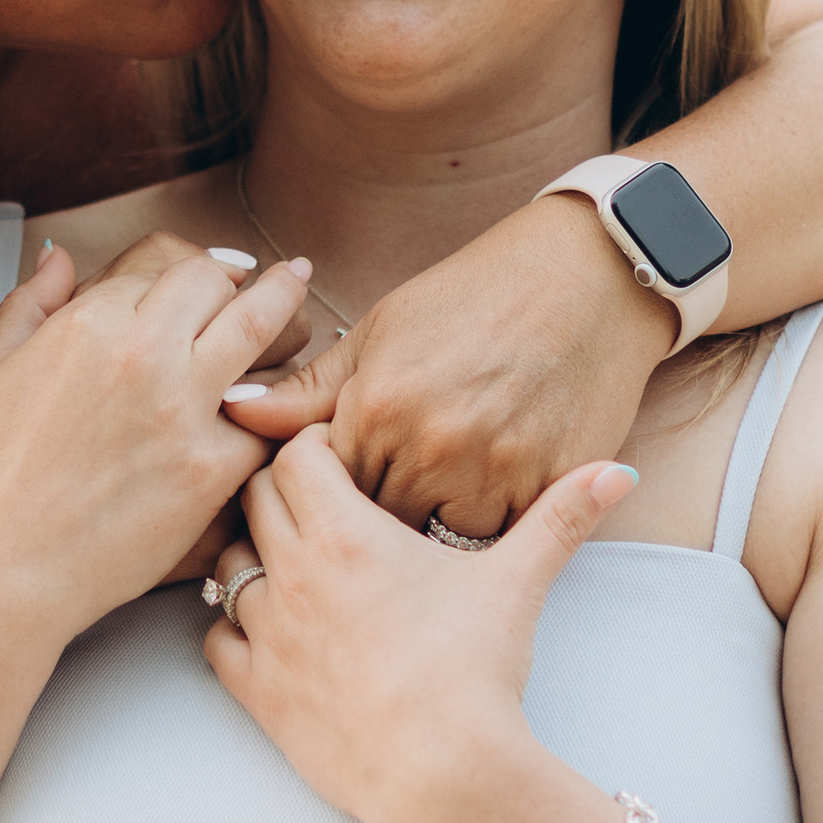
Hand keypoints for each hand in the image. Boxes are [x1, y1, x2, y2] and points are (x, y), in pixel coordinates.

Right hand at [0, 238, 311, 643]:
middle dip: (248, 280)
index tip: (216, 277)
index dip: (194, 274)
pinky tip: (290, 397)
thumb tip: (61, 259)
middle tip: (283, 276)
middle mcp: (140, 353)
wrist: (7, 564)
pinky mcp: (211, 466)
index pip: (167, 269)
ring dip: (288, 308)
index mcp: (88, 321)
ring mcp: (181, 408)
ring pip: (259, 330)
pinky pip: (267, 418)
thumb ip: (30, 301)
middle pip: (219, 285)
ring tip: (305, 293)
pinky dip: (277, 407)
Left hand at [203, 429, 636, 822]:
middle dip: (281, 494)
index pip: (294, 455)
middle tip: (320, 510)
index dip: (315, 450)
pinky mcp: (257, 693)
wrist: (442, 775)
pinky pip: (217, 642)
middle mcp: (291, 574)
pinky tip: (275, 637)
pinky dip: (236, 633)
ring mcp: (267, 635)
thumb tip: (616, 471)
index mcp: (344, 534)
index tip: (344, 463)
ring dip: (254, 560)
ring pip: (226, 569)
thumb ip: (561, 518)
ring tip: (297, 571)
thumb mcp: (518, 583)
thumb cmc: (475, 673)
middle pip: (252, 501)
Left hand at [218, 190, 673, 532]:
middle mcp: (429, 445)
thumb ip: (310, 388)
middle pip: (369, 522)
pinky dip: (478, 535)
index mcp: (378, 404)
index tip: (327, 491)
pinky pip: (493, 542)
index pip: (318, 484)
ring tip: (411, 522)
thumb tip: (234, 412)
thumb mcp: (382, 330)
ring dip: (418, 537)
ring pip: (429, 541)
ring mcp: (491, 472)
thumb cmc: (475, 298)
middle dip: (360, 526)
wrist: (588, 279)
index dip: (318, 491)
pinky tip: (468, 515)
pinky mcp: (545, 491)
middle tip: (366, 520)